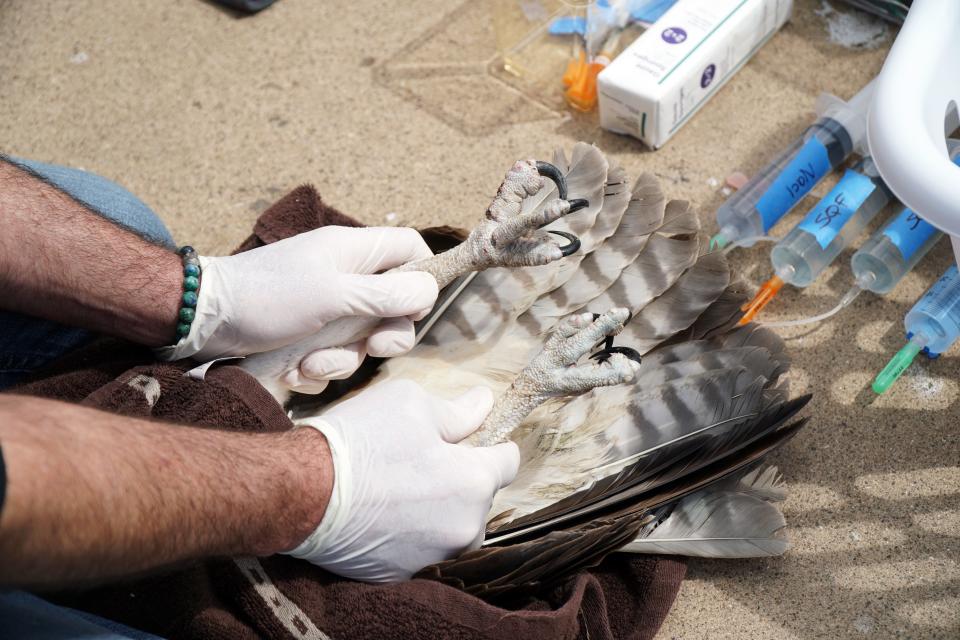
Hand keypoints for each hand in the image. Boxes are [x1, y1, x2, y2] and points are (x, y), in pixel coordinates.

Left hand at [159, 227, 438, 373]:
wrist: (202, 320)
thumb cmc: (266, 296)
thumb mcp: (332, 295)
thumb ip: (384, 295)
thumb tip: (428, 291)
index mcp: (353, 252)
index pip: (410, 250)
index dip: (421, 277)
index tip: (411, 309)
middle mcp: (345, 277)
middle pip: (394, 305)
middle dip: (384, 335)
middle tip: (372, 347)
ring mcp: (326, 307)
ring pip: (363, 339)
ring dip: (342, 360)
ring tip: (309, 364)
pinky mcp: (306, 335)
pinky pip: (333, 357)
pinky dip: (317, 369)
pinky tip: (293, 371)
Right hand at [284, 380, 519, 581]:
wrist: (301, 492)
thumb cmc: (359, 442)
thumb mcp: (412, 404)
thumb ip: (457, 411)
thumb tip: (484, 404)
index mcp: (474, 483)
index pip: (508, 462)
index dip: (493, 445)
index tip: (476, 440)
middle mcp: (464, 528)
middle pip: (480, 499)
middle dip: (461, 479)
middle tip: (422, 459)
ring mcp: (434, 557)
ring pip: (453, 528)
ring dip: (439, 510)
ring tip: (400, 488)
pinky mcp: (402, 575)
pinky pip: (422, 549)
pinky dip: (411, 534)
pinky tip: (384, 513)